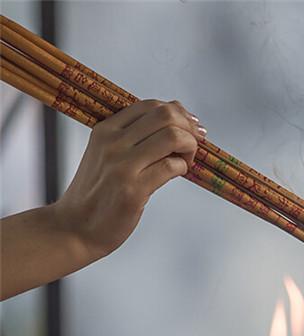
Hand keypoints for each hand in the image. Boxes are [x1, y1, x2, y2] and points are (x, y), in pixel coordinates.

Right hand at [53, 99, 205, 259]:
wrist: (74, 229)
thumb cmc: (98, 193)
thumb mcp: (106, 156)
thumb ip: (134, 137)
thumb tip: (177, 115)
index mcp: (105, 130)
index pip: (150, 105)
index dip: (178, 113)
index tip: (191, 128)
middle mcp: (112, 143)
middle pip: (165, 116)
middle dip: (189, 128)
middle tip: (195, 144)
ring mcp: (122, 166)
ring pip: (172, 137)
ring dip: (190, 147)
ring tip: (187, 160)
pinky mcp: (133, 190)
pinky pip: (171, 166)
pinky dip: (183, 167)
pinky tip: (179, 173)